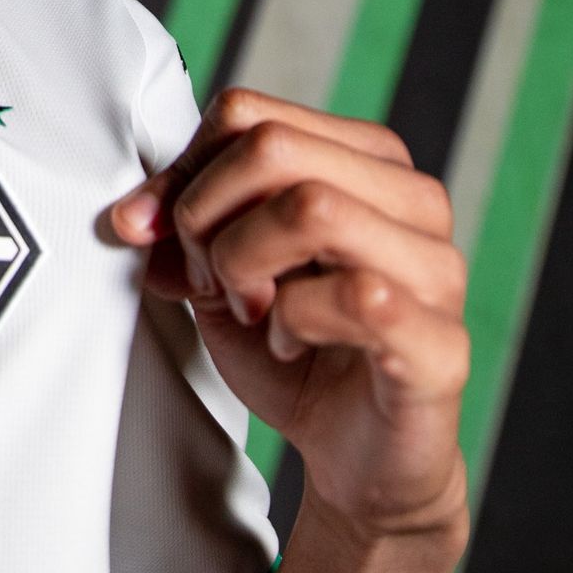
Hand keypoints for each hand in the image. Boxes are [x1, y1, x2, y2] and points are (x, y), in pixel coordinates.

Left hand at [111, 88, 469, 543]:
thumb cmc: (297, 349)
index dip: (183, 172)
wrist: (357, 459)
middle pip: (272, 147)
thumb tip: (131, 216)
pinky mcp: (440, 342)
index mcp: (366, 160)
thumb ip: (184, 223)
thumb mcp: (220, 272)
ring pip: (311, 207)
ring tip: (251, 312)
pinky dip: (293, 322)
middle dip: (208, 217)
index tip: (156, 234)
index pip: (248, 113)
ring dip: (247, 266)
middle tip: (212, 280)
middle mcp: (414, 199)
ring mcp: (437, 268)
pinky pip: (354, 297)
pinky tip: (287, 346)